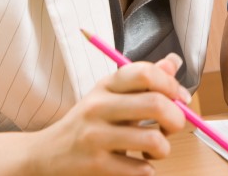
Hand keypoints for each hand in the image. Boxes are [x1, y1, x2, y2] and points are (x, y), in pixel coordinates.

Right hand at [27, 53, 190, 175]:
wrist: (46, 155)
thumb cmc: (89, 123)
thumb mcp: (111, 94)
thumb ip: (143, 80)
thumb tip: (174, 61)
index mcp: (106, 85)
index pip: (145, 73)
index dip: (172, 85)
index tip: (182, 99)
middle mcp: (98, 107)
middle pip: (155, 103)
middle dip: (176, 118)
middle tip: (173, 127)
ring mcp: (94, 136)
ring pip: (152, 139)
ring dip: (164, 148)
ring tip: (156, 150)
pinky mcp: (93, 165)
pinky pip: (138, 169)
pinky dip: (147, 170)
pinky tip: (140, 165)